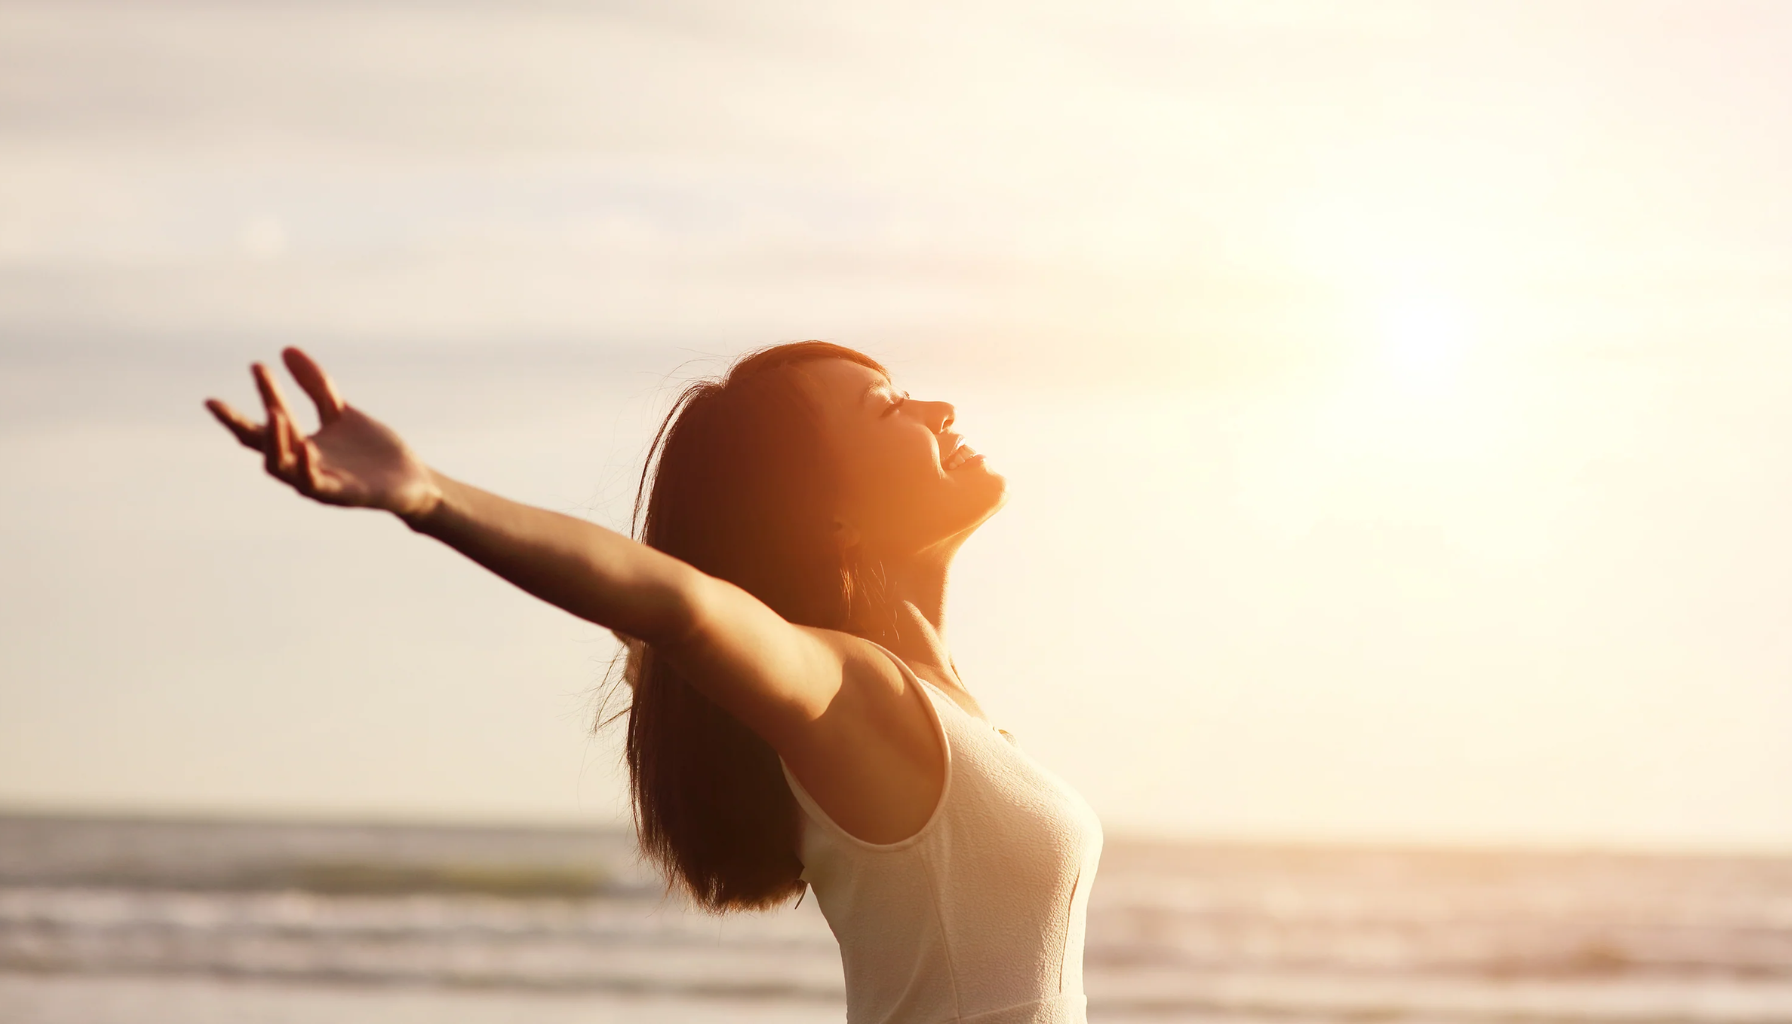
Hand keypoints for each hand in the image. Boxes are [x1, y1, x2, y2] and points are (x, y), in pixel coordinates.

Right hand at [206, 347, 441, 519]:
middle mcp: (301, 464)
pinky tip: (306, 445)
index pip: (270, 418)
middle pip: (260, 446)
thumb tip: (286, 349)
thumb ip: (315, 386)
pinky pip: (315, 484)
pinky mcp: (342, 494)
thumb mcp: (340, 411)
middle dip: (238, 424)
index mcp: (300, 445)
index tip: (256, 364)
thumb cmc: (372, 450)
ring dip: (275, 441)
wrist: (412, 480)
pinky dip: (306, 466)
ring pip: (281, 467)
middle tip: (218, 403)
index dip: (263, 393)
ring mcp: (319, 481)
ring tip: (274, 414)